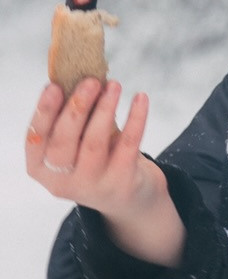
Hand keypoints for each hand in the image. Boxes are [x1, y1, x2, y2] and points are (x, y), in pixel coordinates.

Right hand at [25, 79, 184, 268]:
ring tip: (114, 85)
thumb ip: (71, 121)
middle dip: (77, 107)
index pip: (36, 138)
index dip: (44, 112)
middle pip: (64, 140)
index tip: (54, 86)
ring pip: (94, 142)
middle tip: (91, 81)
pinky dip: (136, 118)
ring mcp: (92, 185)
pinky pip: (129, 144)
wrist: (132, 200)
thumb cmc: (98, 162)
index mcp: (41, 169)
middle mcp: (62, 182)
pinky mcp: (122, 183)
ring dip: (105, 109)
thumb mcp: (76, 146)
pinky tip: (140, 98)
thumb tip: (77, 78)